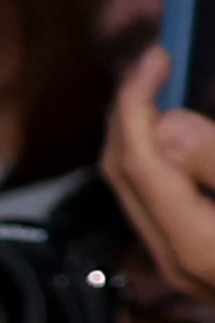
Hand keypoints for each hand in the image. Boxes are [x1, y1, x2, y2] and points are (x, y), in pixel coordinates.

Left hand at [107, 43, 214, 298]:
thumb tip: (168, 127)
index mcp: (196, 245)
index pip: (137, 162)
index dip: (137, 100)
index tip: (157, 54)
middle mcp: (178, 262)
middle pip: (124, 176)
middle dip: (130, 112)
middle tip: (155, 62)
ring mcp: (185, 268)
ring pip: (136, 191)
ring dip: (141, 133)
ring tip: (161, 86)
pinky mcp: (197, 263)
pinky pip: (159, 203)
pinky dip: (159, 161)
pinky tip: (179, 132)